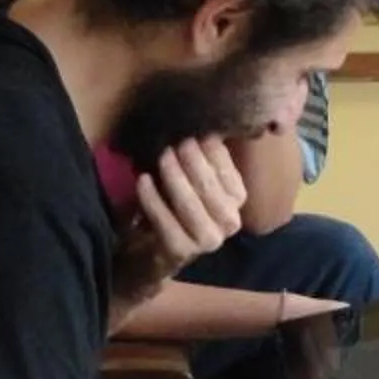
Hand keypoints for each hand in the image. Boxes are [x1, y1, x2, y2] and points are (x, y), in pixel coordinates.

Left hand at [129, 138, 246, 279]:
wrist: (155, 247)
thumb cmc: (176, 202)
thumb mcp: (192, 176)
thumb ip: (201, 155)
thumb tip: (203, 126)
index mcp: (236, 200)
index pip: (227, 171)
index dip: (211, 152)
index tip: (195, 133)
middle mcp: (229, 222)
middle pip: (210, 188)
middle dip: (193, 162)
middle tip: (177, 142)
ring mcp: (208, 240)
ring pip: (191, 205)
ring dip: (175, 179)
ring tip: (162, 157)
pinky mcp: (182, 252)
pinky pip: (166, 223)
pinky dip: (153, 201)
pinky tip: (142, 181)